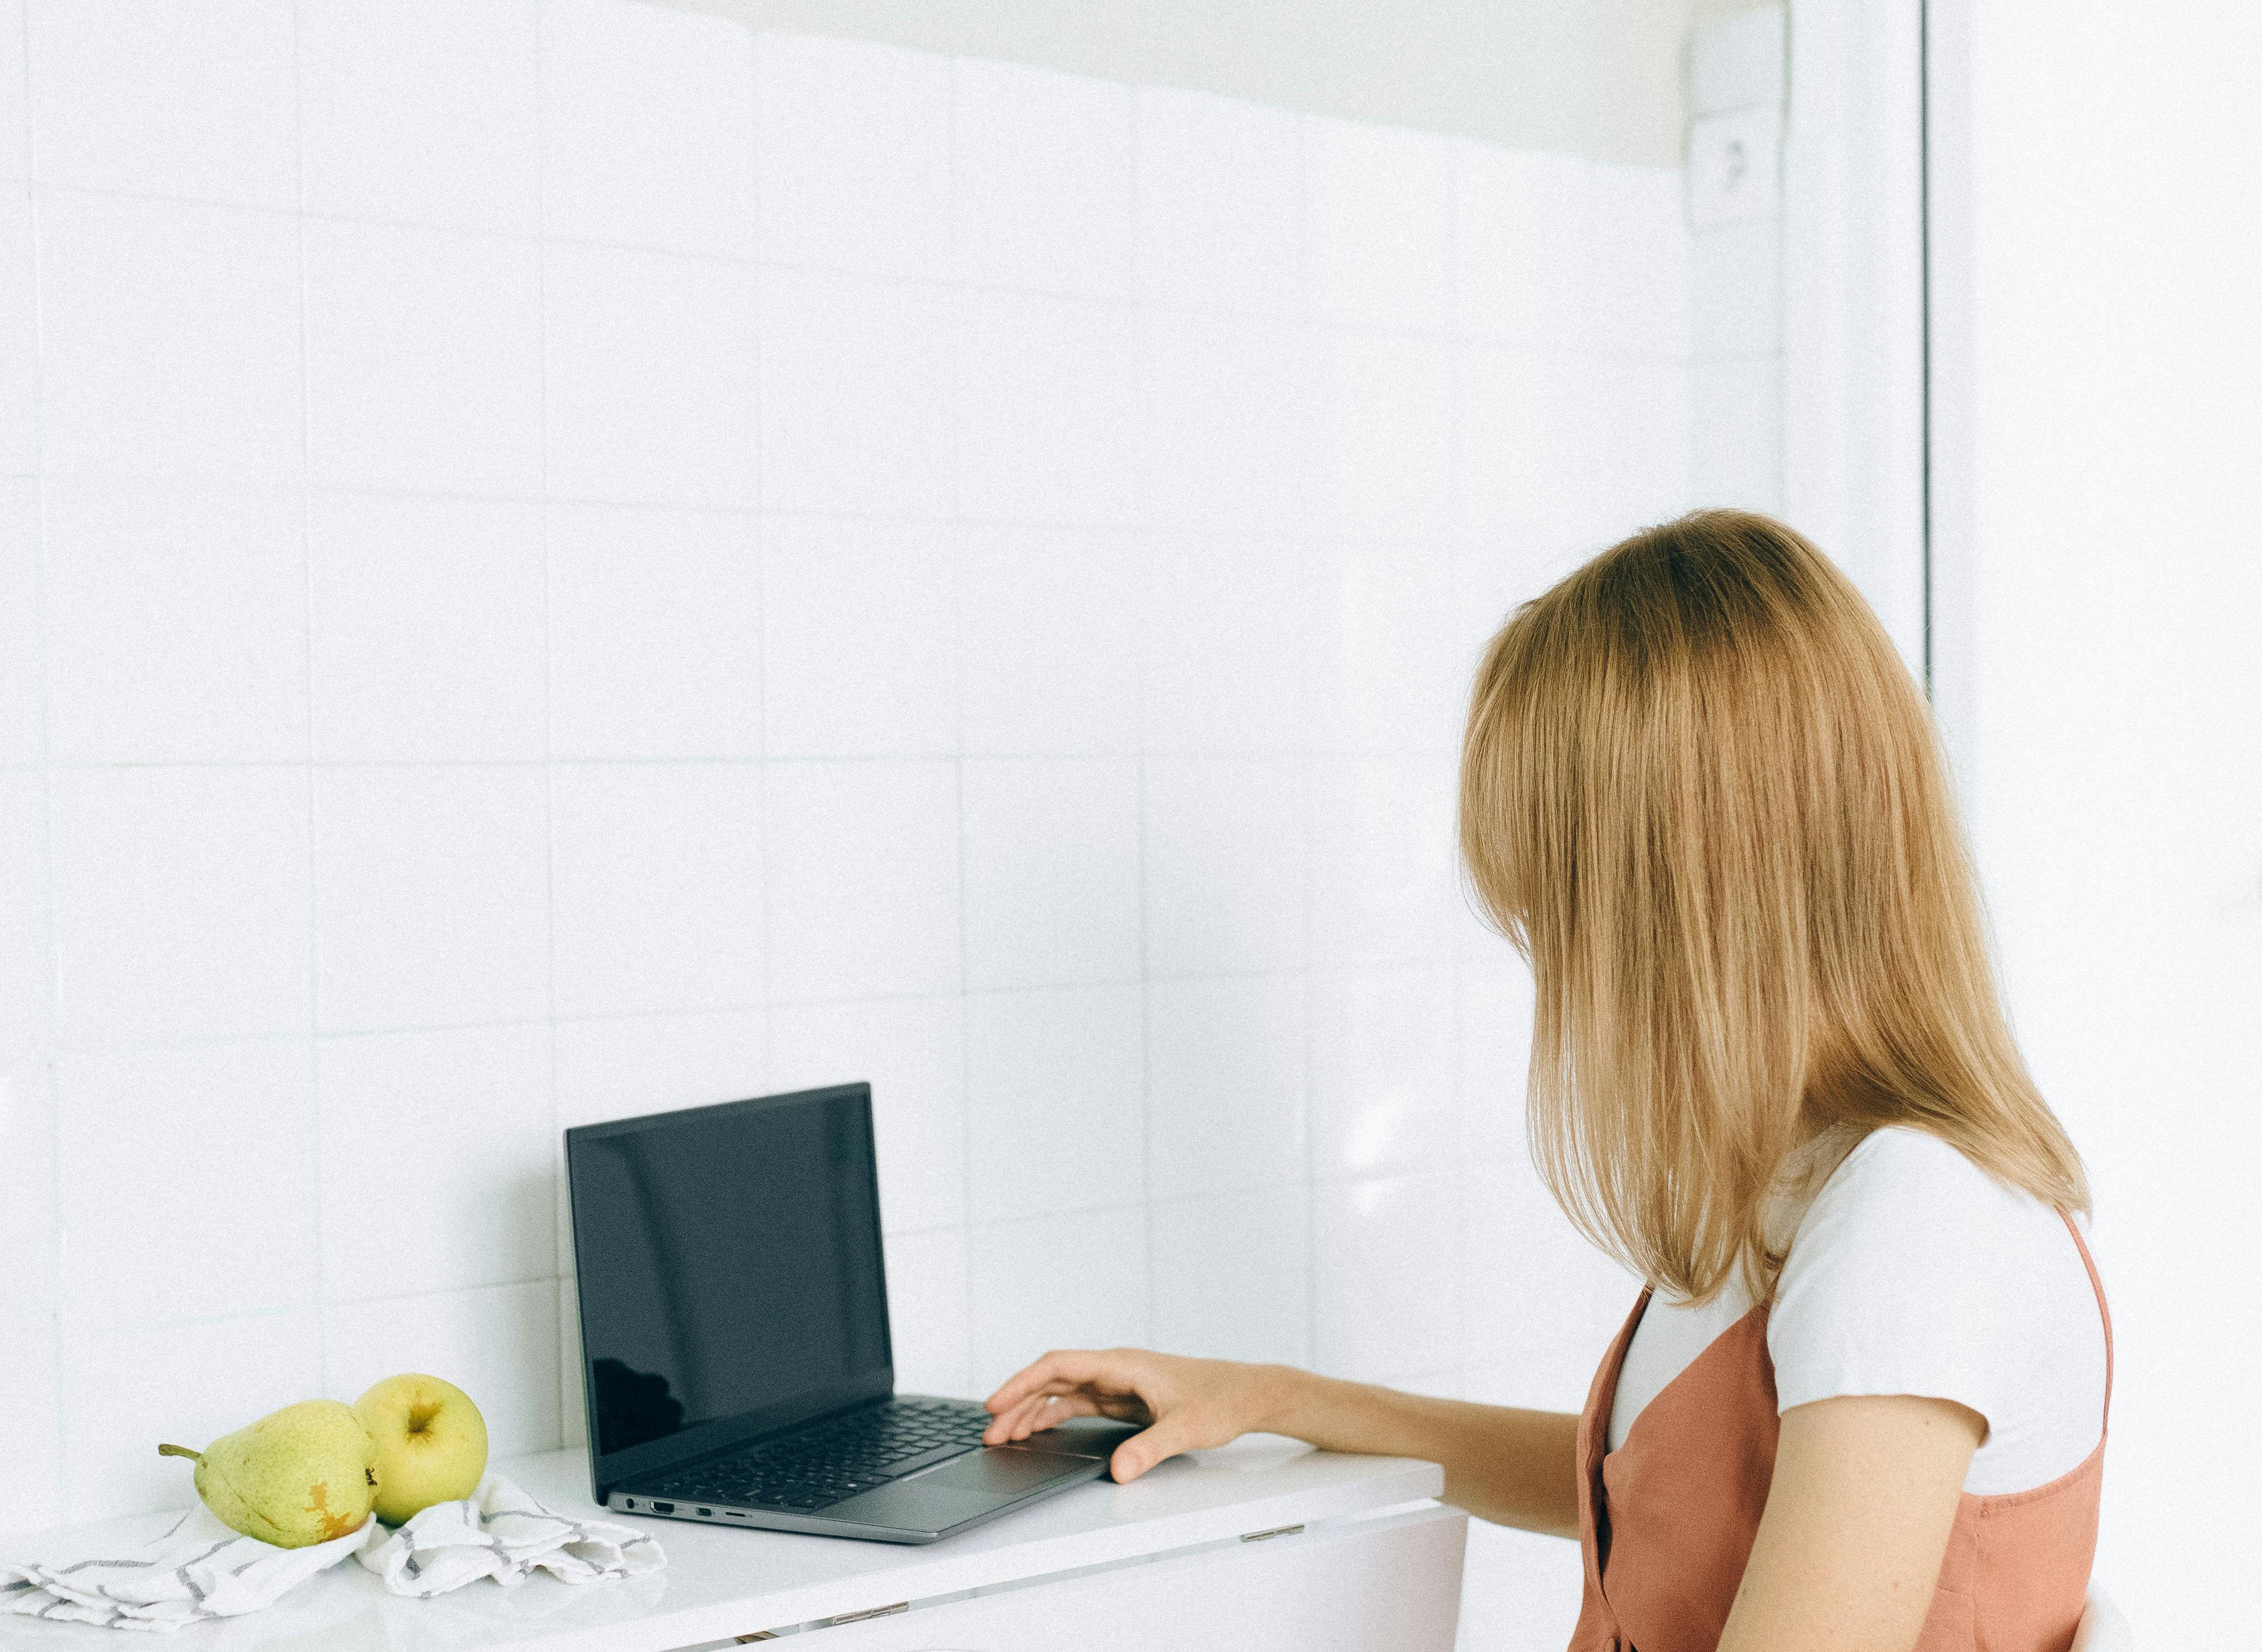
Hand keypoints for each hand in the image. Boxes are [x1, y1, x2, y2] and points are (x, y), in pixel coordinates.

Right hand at [982, 1349, 1289, 1482]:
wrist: (1248, 1394)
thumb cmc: (1223, 1398)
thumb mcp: (1187, 1427)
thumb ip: (1151, 1447)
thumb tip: (1119, 1471)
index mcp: (1123, 1365)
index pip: (1059, 1365)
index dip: (1022, 1383)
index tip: (996, 1404)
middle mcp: (1115, 1370)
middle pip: (1053, 1379)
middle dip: (1018, 1403)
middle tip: (990, 1433)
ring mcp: (1118, 1385)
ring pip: (1062, 1393)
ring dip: (1032, 1412)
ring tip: (1004, 1437)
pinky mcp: (1124, 1401)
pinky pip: (1078, 1405)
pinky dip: (1054, 1417)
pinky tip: (1038, 1432)